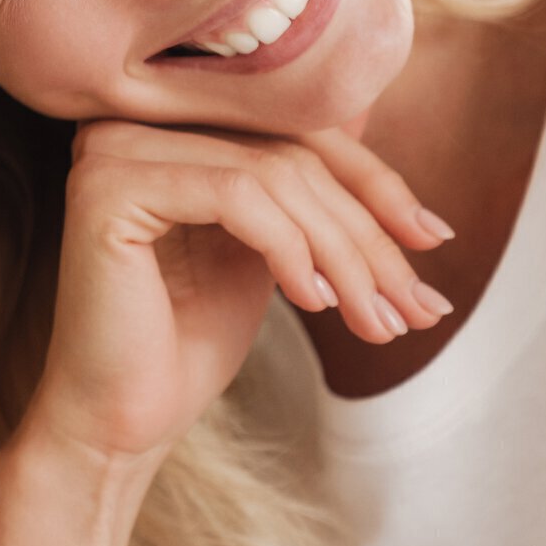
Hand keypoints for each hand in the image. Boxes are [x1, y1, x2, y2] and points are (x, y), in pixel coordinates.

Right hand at [21, 119, 453, 472]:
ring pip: (273, 174)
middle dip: (367, 231)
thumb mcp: (273, 253)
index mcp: (170, 127)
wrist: (119, 423)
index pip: (296, 129)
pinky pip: (235, 196)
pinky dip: (291, 249)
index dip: (376, 183)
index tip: (436, 239)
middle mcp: (134, 121)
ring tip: (375, 320)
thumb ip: (312, 196)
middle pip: (290, 150)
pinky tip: (314, 303)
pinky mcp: (110, 187)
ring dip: (344, 252)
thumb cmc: (188, 342)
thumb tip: (406, 165)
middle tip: (416, 304)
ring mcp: (114, 148)